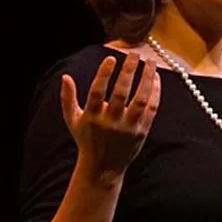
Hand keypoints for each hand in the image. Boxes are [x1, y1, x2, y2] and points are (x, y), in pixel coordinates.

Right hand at [60, 53, 161, 180]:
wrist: (103, 168)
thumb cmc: (87, 139)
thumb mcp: (72, 120)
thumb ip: (67, 98)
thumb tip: (65, 76)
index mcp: (92, 117)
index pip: (97, 92)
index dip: (104, 74)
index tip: (111, 58)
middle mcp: (110, 122)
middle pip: (121, 93)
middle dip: (129, 71)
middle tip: (135, 54)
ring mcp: (128, 127)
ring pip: (140, 100)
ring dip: (147, 79)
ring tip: (150, 62)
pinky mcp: (141, 132)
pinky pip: (151, 109)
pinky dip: (155, 93)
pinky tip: (156, 78)